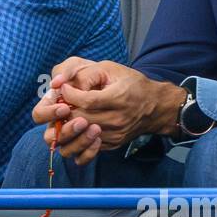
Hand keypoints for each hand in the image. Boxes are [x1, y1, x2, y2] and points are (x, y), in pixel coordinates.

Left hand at [33, 59, 184, 163]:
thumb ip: (87, 74)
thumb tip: (63, 83)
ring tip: (66, 115)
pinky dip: (77, 138)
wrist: (155, 106)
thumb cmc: (131, 83)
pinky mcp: (113, 144)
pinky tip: (75, 126)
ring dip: (68, 126)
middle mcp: (117, 119)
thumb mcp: (111, 68)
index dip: (69, 95)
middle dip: (65, 111)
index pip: (86, 101)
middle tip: (61, 103)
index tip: (65, 89)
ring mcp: (115, 134)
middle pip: (80, 119)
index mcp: (118, 98)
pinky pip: (88, 148)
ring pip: (81, 136)